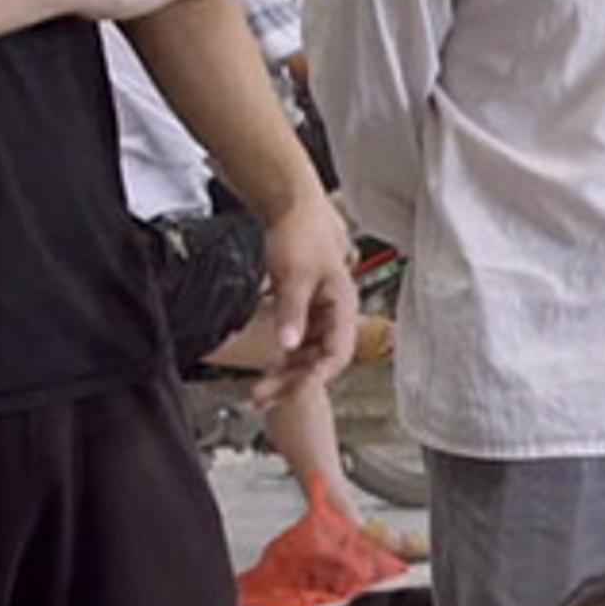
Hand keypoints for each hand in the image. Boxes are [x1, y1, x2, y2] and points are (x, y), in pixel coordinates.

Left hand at [247, 197, 359, 406]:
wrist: (291, 207)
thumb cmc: (301, 233)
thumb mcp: (293, 275)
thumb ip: (291, 313)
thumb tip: (289, 346)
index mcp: (343, 306)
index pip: (337, 353)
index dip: (317, 376)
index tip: (294, 392)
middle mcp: (335, 315)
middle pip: (320, 361)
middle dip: (294, 383)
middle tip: (266, 398)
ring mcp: (320, 314)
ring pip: (308, 356)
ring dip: (287, 375)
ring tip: (261, 392)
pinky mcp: (305, 310)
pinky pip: (298, 344)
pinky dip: (284, 359)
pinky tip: (267, 370)